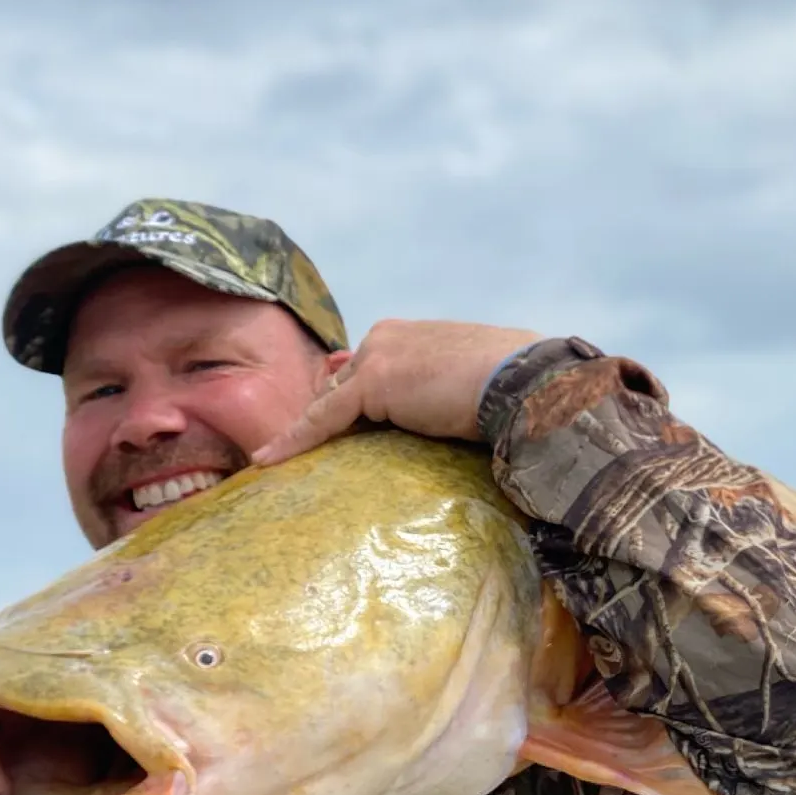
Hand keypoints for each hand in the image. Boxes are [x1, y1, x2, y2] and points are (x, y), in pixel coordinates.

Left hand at [252, 318, 541, 464]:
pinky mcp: (373, 382)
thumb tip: (439, 414)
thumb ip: (437, 393)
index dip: (346, 399)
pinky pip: (323, 418)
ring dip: (308, 430)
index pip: (366, 369)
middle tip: (297, 448)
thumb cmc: (514, 388)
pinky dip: (294, 439)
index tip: (329, 419)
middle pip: (341, 384)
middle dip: (324, 415)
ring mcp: (378, 357)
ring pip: (330, 402)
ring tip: (278, 458)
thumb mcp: (470, 385)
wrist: (526, 382)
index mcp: (410, 334)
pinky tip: (269, 460)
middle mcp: (387, 336)